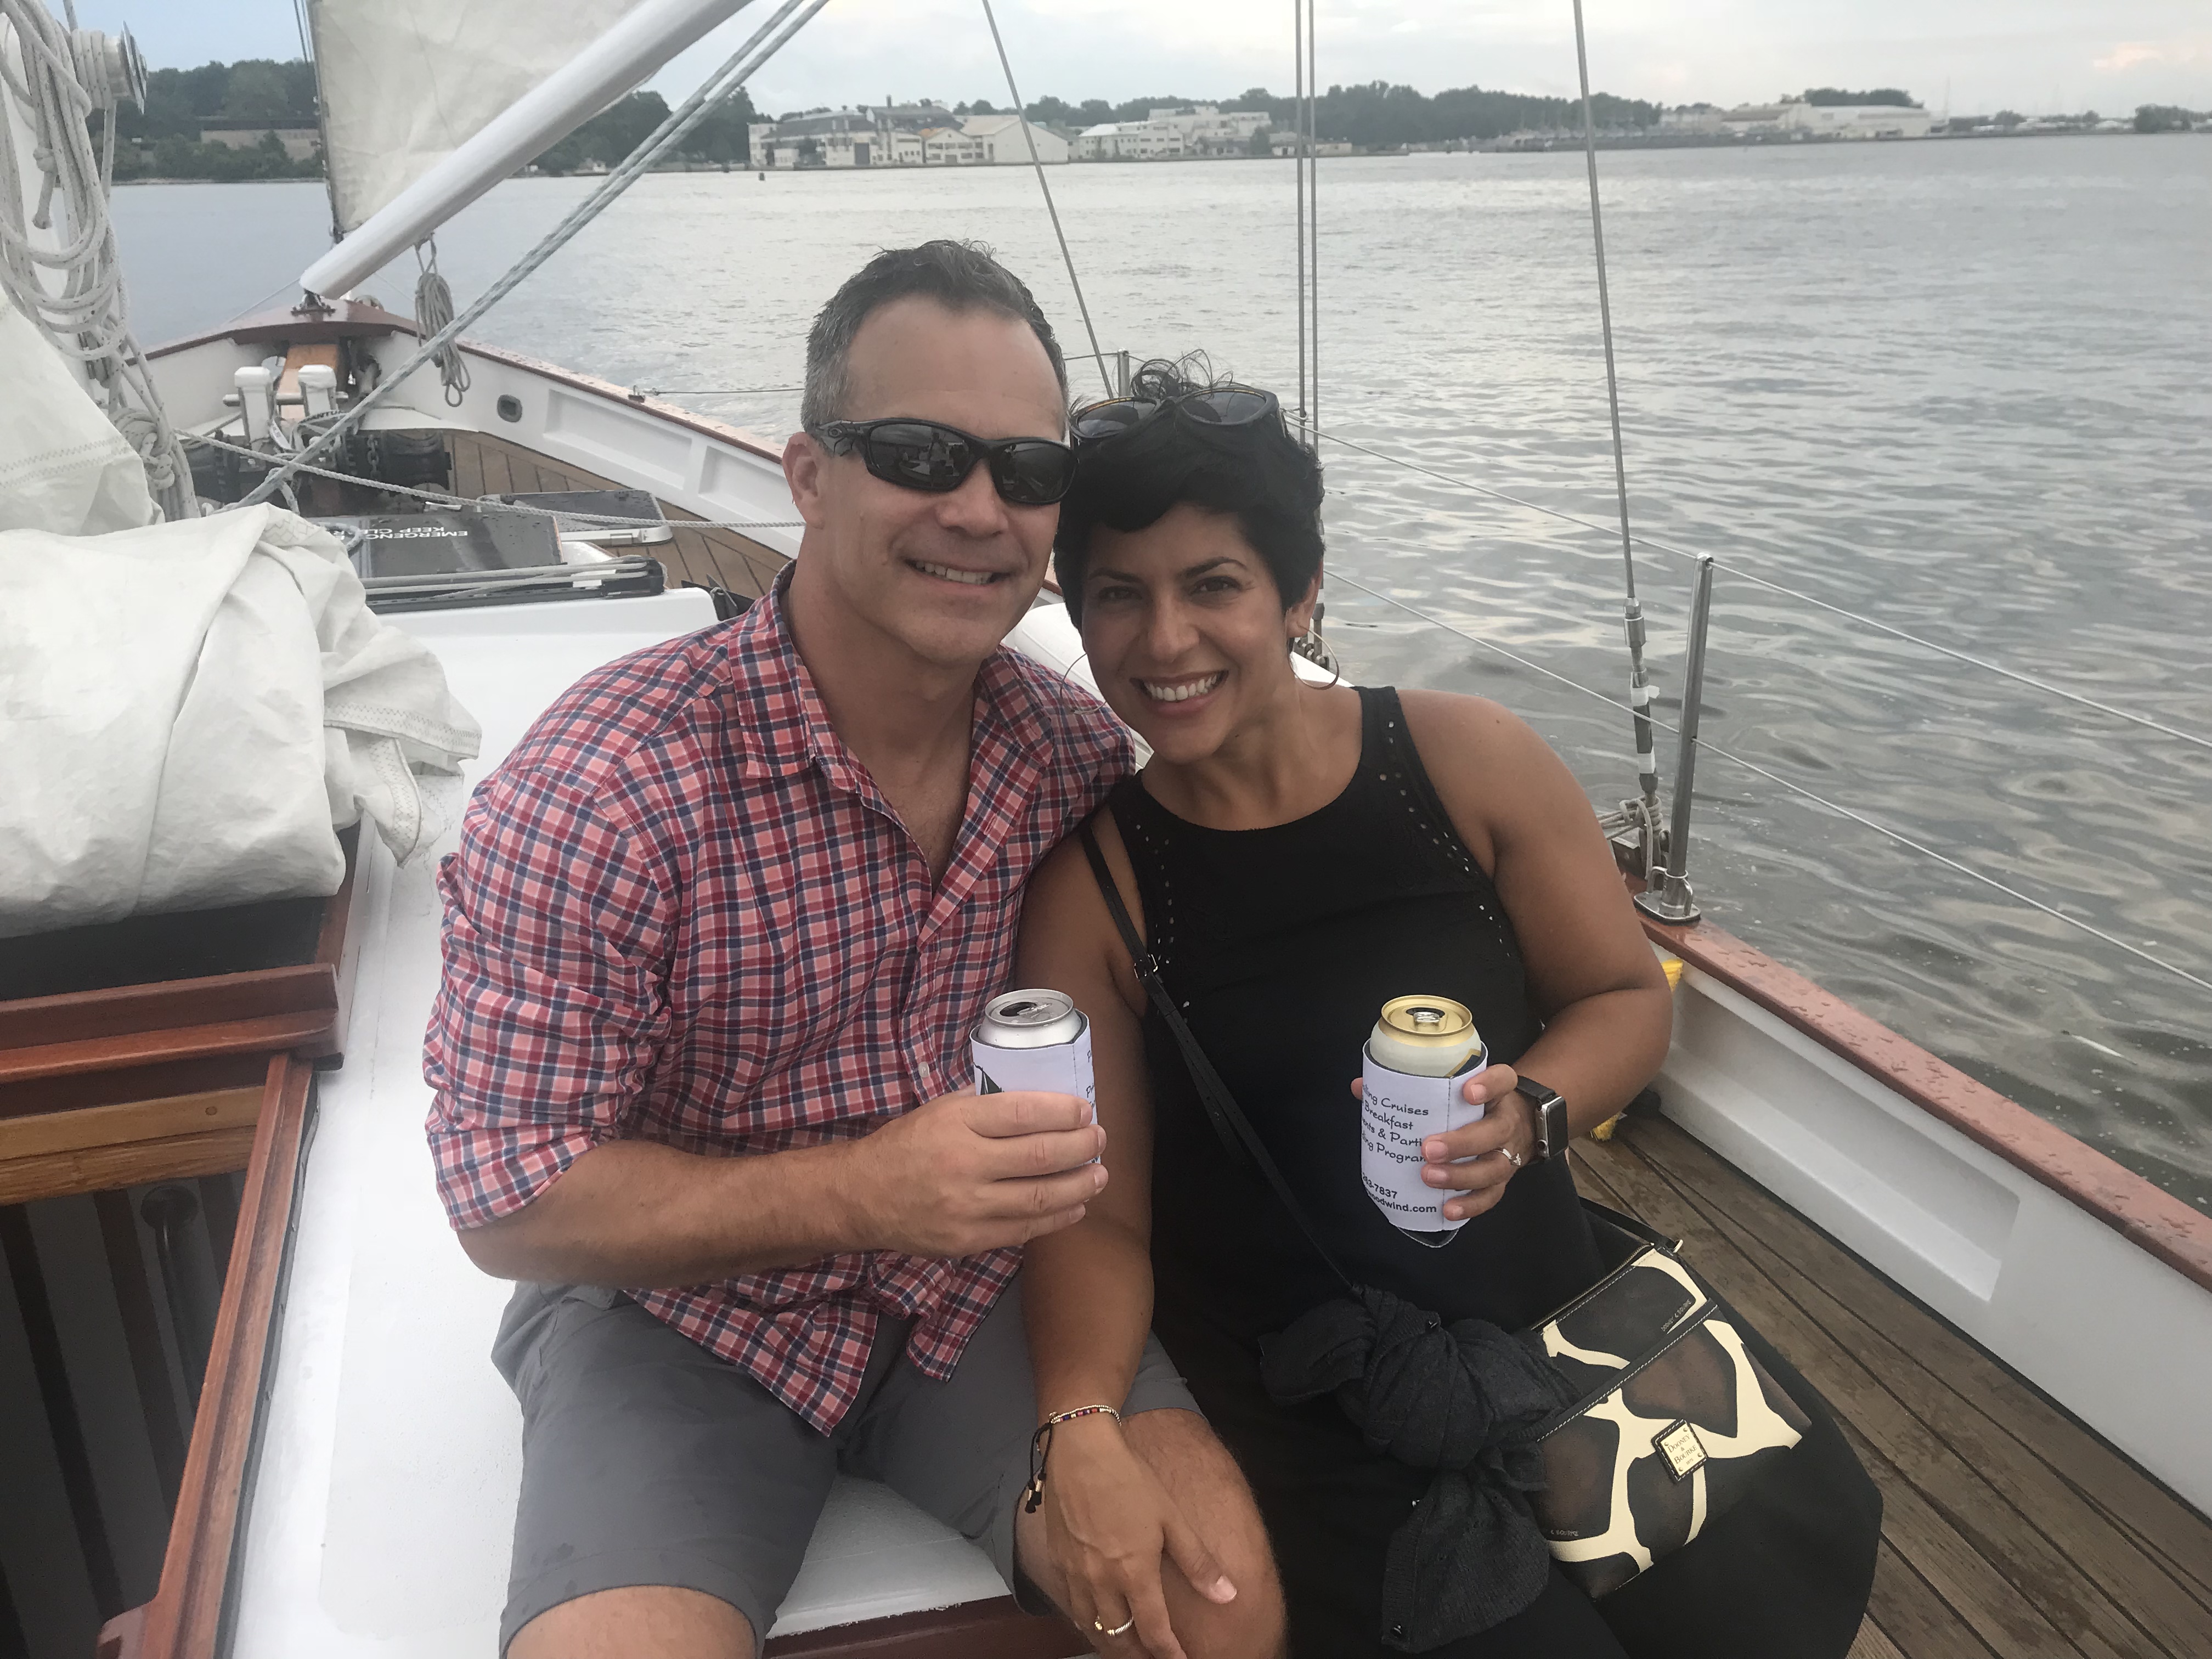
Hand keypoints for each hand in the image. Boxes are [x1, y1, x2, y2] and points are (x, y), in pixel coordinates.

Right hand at [842, 1088, 1106, 1256]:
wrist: (862, 1197)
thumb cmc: (906, 1145)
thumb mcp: (940, 1110)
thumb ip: (986, 1107)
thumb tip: (1042, 1105)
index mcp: (956, 1122)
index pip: (1023, 1113)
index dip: (1062, 1111)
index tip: (1084, 1110)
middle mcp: (964, 1163)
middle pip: (1040, 1155)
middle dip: (1080, 1147)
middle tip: (1099, 1139)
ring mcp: (967, 1206)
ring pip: (1039, 1197)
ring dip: (1079, 1185)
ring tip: (1099, 1175)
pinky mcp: (968, 1240)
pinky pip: (1024, 1229)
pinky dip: (1056, 1217)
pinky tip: (1075, 1206)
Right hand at [1042, 1416, 1236, 1658]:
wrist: (1080, 1450)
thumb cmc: (1130, 1479)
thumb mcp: (1172, 1518)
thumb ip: (1198, 1562)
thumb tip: (1228, 1595)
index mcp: (1134, 1573)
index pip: (1154, 1633)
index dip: (1170, 1655)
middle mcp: (1101, 1582)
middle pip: (1119, 1640)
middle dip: (1138, 1657)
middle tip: (1154, 1658)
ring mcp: (1075, 1575)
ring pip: (1092, 1628)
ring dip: (1112, 1644)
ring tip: (1128, 1647)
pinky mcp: (1057, 1562)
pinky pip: (1072, 1607)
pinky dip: (1088, 1622)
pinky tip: (1097, 1619)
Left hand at [1346, 1063, 1533, 1223]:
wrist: (1516, 1126)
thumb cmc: (1470, 1105)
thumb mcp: (1452, 1089)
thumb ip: (1410, 1085)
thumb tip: (1361, 1087)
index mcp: (1497, 1093)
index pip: (1502, 1080)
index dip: (1489, 1085)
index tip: (1466, 1091)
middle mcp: (1506, 1122)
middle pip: (1495, 1130)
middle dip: (1462, 1142)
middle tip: (1428, 1148)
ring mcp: (1507, 1154)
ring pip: (1494, 1167)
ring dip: (1461, 1176)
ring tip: (1429, 1177)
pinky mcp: (1502, 1181)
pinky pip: (1491, 1196)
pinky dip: (1469, 1205)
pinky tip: (1447, 1209)